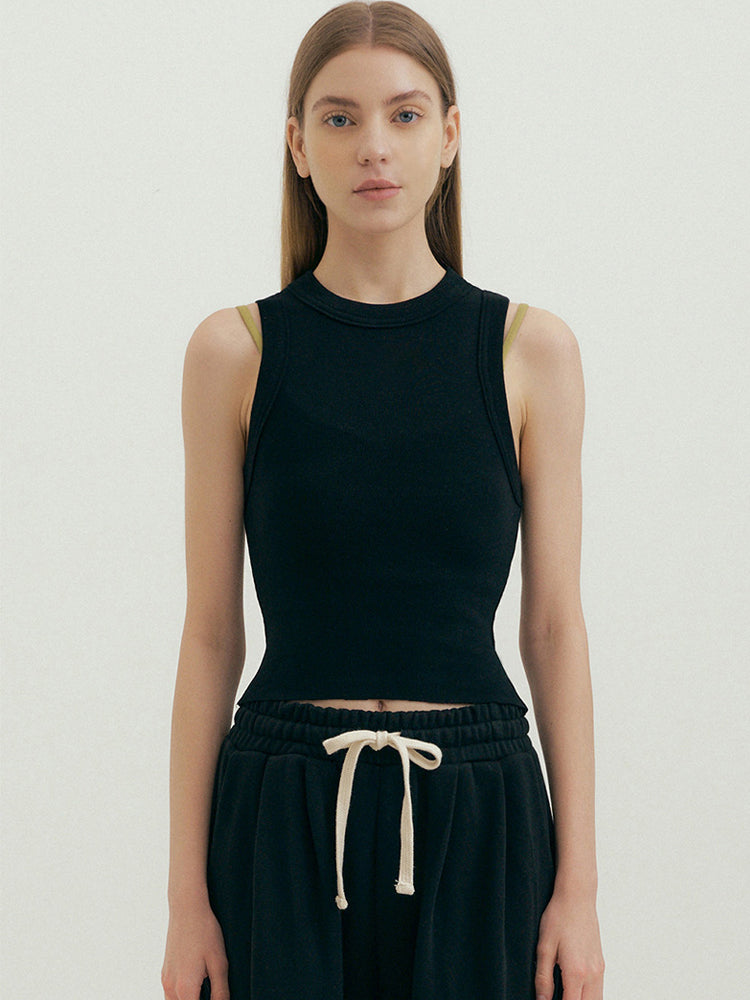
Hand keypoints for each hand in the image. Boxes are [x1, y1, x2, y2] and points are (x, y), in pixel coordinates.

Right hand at [161, 898, 229, 999]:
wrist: (187, 909)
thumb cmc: (205, 932)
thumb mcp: (220, 964)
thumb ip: (221, 993)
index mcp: (185, 989)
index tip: (217, 998)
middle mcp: (171, 988)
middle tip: (213, 993)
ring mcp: (165, 981)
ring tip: (205, 992)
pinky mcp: (164, 973)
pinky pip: (171, 996)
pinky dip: (183, 997)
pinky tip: (196, 986)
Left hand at [534, 884, 604, 999]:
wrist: (577, 896)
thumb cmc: (559, 917)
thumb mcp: (544, 947)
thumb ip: (543, 979)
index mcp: (576, 972)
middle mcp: (592, 974)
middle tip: (557, 998)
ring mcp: (599, 969)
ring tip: (565, 994)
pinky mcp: (601, 963)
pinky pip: (598, 989)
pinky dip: (589, 996)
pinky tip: (574, 990)